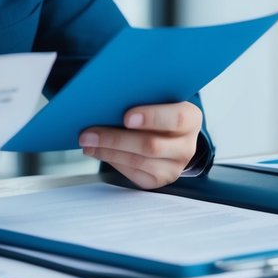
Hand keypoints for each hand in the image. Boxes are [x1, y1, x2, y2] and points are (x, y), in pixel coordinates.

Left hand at [78, 102, 201, 189]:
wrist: (168, 134)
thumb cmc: (157, 109)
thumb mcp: (157, 99)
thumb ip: (141, 97)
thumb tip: (105, 98)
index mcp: (190, 118)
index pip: (176, 118)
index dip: (151, 117)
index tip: (126, 117)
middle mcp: (187, 146)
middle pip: (151, 145)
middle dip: (115, 138)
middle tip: (88, 132)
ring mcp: (174, 167)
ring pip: (138, 160)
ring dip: (107, 151)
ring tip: (87, 141)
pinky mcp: (159, 180)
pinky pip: (133, 173)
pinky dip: (112, 160)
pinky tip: (97, 150)